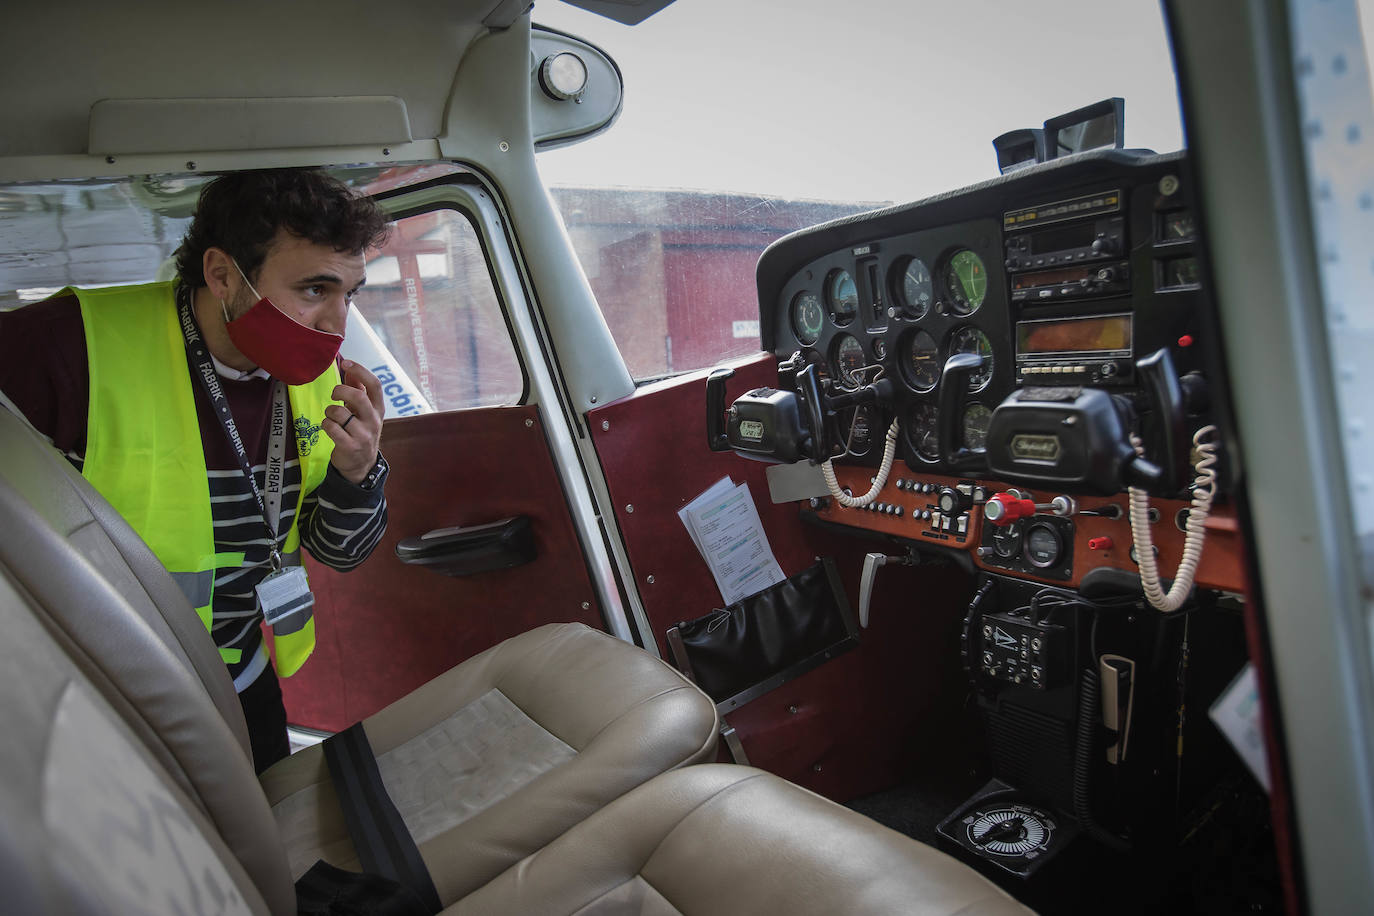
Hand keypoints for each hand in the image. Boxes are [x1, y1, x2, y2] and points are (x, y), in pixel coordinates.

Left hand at [323, 359, 384, 483]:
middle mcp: (374, 420)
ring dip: (329, 411)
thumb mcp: (363, 410)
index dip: (360, 371)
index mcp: (378, 408)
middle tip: (334, 395)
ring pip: (340, 413)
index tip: (346, 363)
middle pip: (358, 397)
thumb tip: (350, 368)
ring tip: (331, 416)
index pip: (375, 385)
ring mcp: (363, 435)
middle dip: (340, 391)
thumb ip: (358, 389)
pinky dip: (325, 424)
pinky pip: (331, 427)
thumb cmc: (360, 430)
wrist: (361, 464)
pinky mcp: (350, 446)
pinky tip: (329, 427)